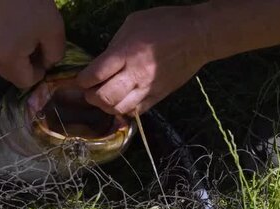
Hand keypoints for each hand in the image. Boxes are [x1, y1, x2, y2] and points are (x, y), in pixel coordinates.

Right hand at [0, 0, 64, 88]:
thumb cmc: (33, 4)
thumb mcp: (54, 31)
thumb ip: (54, 55)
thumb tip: (47, 64)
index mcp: (8, 59)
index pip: (25, 82)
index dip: (40, 73)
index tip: (48, 54)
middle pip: (12, 74)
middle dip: (27, 67)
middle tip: (40, 46)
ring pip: (4, 61)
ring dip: (17, 56)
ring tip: (28, 34)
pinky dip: (8, 45)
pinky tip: (16, 26)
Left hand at [76, 6, 208, 115]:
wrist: (199, 35)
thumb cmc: (164, 24)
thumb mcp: (133, 24)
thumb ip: (114, 45)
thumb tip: (102, 62)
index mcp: (126, 53)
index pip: (95, 75)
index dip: (82, 81)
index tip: (81, 80)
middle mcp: (135, 74)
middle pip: (104, 97)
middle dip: (91, 97)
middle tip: (90, 91)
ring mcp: (148, 88)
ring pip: (118, 109)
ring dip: (106, 106)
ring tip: (105, 98)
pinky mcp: (159, 96)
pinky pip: (135, 112)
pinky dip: (123, 110)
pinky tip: (121, 102)